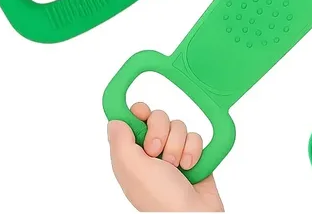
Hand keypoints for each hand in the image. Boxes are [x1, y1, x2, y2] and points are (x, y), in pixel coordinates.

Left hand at [107, 103, 223, 211]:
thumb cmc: (160, 199)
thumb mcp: (133, 169)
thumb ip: (121, 141)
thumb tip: (116, 119)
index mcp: (131, 155)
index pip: (132, 119)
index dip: (138, 112)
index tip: (142, 114)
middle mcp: (151, 152)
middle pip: (157, 117)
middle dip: (160, 131)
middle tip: (156, 152)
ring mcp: (173, 153)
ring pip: (178, 125)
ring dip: (178, 145)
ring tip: (177, 166)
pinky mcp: (193, 155)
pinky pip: (196, 136)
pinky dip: (194, 150)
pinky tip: (191, 167)